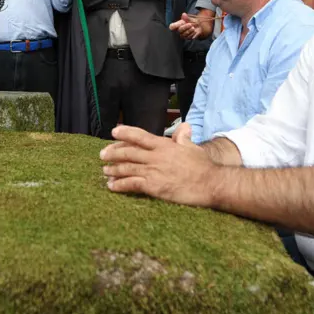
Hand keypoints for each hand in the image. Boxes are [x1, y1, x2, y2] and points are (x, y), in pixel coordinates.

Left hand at [100, 125, 216, 206]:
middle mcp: (156, 156)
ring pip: (127, 168)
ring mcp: (153, 171)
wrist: (211, 183)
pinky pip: (131, 184)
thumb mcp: (193, 148)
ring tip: (105, 171)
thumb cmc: (204, 166)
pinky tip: (111, 186)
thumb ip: (183, 138)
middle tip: (102, 155)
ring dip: (113, 169)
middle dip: (113, 153)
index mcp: (164, 145)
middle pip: (128, 152)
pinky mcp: (154, 187)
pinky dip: (119, 185)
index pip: (140, 135)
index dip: (125, 132)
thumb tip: (184, 127)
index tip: (114, 132)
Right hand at [169, 12, 211, 39]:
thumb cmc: (190, 21)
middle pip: (179, 30)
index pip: (172, 27)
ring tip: (193, 28)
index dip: (174, 26)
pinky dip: (192, 33)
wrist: (197, 25)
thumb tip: (184, 14)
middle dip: (185, 27)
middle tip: (190, 24)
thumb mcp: (188, 18)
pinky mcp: (187, 38)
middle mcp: (178, 31)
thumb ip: (186, 17)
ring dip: (189, 30)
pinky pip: (189, 37)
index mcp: (177, 25)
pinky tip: (194, 31)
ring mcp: (183, 35)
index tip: (179, 23)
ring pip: (184, 34)